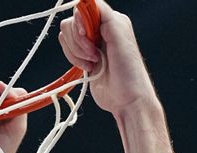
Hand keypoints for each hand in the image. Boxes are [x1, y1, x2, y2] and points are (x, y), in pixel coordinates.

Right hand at [59, 0, 157, 114]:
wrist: (127, 100)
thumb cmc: (129, 72)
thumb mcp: (119, 37)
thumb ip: (104, 15)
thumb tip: (86, 0)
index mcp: (112, 20)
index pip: (86, 6)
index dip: (80, 19)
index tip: (85, 34)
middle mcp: (100, 29)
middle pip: (72, 22)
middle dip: (79, 40)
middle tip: (94, 54)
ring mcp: (90, 44)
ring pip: (66, 36)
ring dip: (76, 52)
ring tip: (93, 62)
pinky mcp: (83, 58)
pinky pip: (67, 50)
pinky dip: (74, 59)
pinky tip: (89, 68)